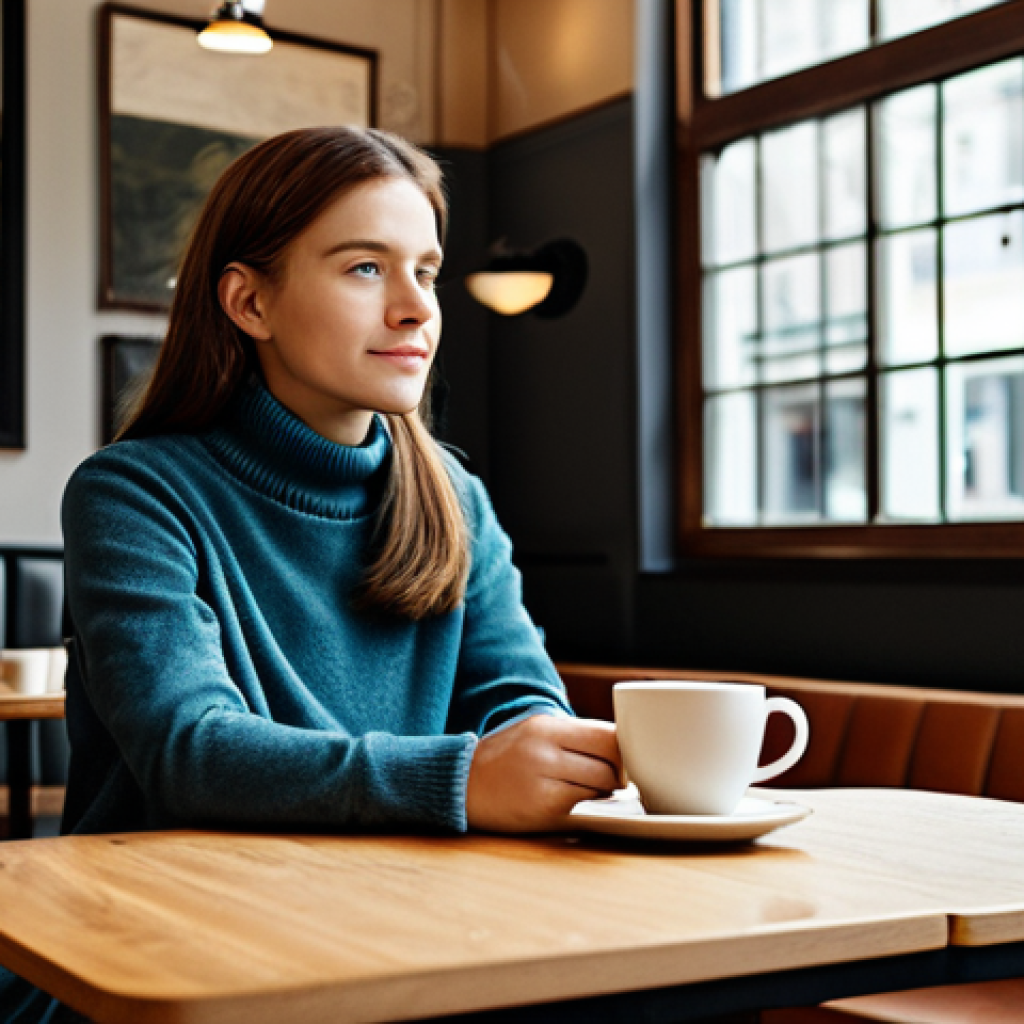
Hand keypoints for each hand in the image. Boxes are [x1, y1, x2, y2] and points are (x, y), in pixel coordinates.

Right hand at [465, 715, 622, 832]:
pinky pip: (583, 805)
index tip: (623, 756)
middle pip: (610, 761)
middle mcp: (544, 750)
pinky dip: (587, 804)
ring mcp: (543, 781)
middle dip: (619, 772)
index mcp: (545, 726)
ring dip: (605, 790)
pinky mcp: (543, 809)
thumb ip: (573, 735)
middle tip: (614, 778)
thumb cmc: (506, 757)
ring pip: (601, 786)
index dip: (623, 748)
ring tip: (590, 789)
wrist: (463, 785)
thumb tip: (621, 746)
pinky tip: (573, 801)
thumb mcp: (534, 731)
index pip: (606, 733)